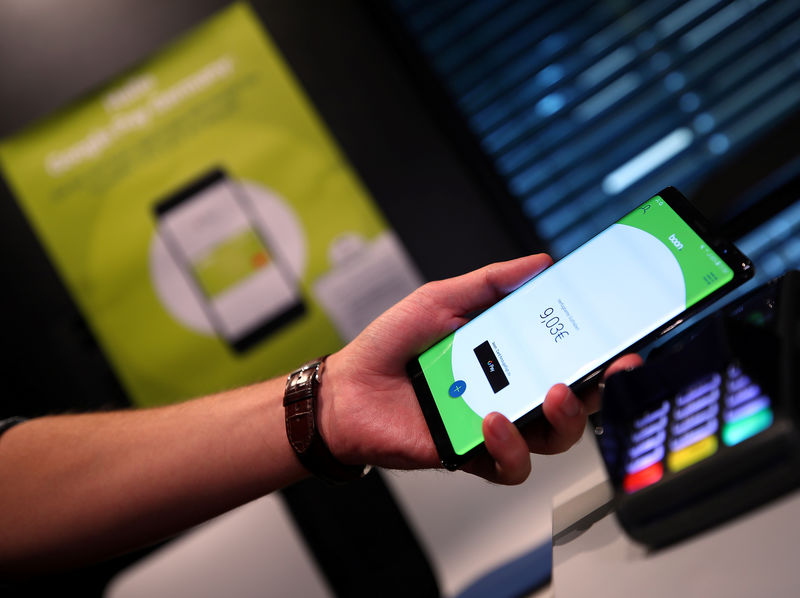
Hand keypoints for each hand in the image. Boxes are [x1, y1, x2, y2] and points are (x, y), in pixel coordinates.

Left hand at [318, 254, 640, 483]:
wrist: (347, 389)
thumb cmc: (393, 345)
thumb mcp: (442, 300)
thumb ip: (491, 283)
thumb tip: (542, 263)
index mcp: (511, 355)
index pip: (570, 353)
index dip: (605, 348)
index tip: (628, 333)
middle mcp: (512, 392)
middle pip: (578, 399)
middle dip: (605, 385)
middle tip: (613, 365)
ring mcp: (496, 427)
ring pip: (556, 437)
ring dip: (564, 417)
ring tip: (550, 391)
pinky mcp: (472, 456)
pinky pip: (511, 464)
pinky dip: (509, 445)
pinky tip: (491, 420)